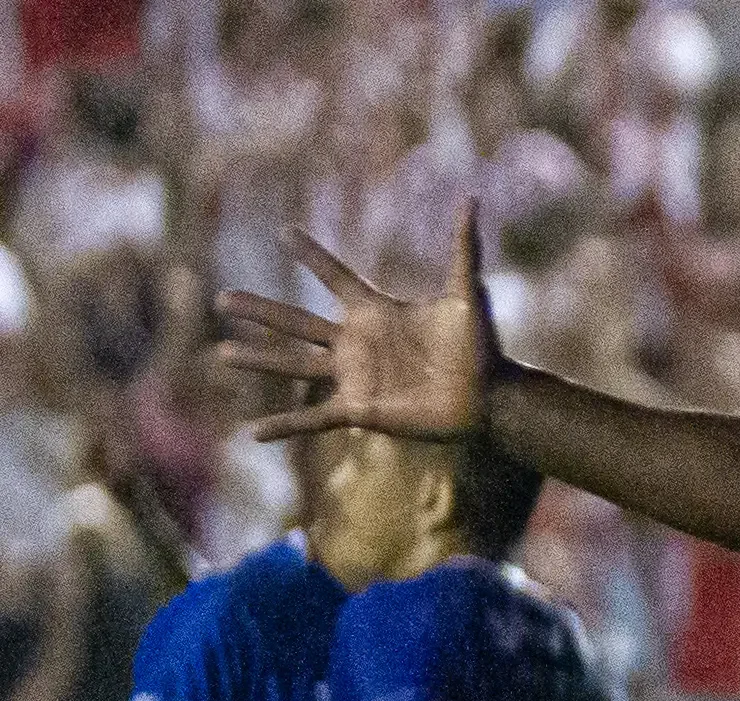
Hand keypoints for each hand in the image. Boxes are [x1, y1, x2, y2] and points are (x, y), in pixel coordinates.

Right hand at [214, 208, 499, 443]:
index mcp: (376, 311)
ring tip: (221, 352)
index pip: (335, 276)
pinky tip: (255, 433)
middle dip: (259, 310)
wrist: (491, 399)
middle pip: (296, 321)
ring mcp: (355, 376)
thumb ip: (464, 248)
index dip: (312, 255)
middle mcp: (357, 342)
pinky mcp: (360, 410)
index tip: (283, 233)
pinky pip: (314, 419)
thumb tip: (471, 199)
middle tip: (221, 298)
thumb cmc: (481, 349)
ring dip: (258, 360)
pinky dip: (284, 425)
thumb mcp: (467, 294)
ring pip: (293, 365)